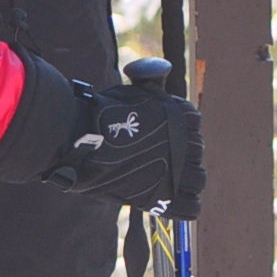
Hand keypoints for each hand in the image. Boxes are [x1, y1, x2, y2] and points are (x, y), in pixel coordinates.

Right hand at [0, 54, 205, 212]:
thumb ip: (153, 79)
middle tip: (155, 163)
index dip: (178, 137)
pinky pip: (191, 208)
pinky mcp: (165, 196)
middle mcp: (187, 142)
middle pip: (197, 156)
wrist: (79, 140)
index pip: (194, 130)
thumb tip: (164, 68)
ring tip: (160, 183)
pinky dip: (182, 208)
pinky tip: (166, 203)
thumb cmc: (102, 114)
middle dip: (179, 160)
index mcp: (184, 115)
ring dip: (183, 184)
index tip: (158, 142)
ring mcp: (178, 171)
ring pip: (198, 181)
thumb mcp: (134, 90)